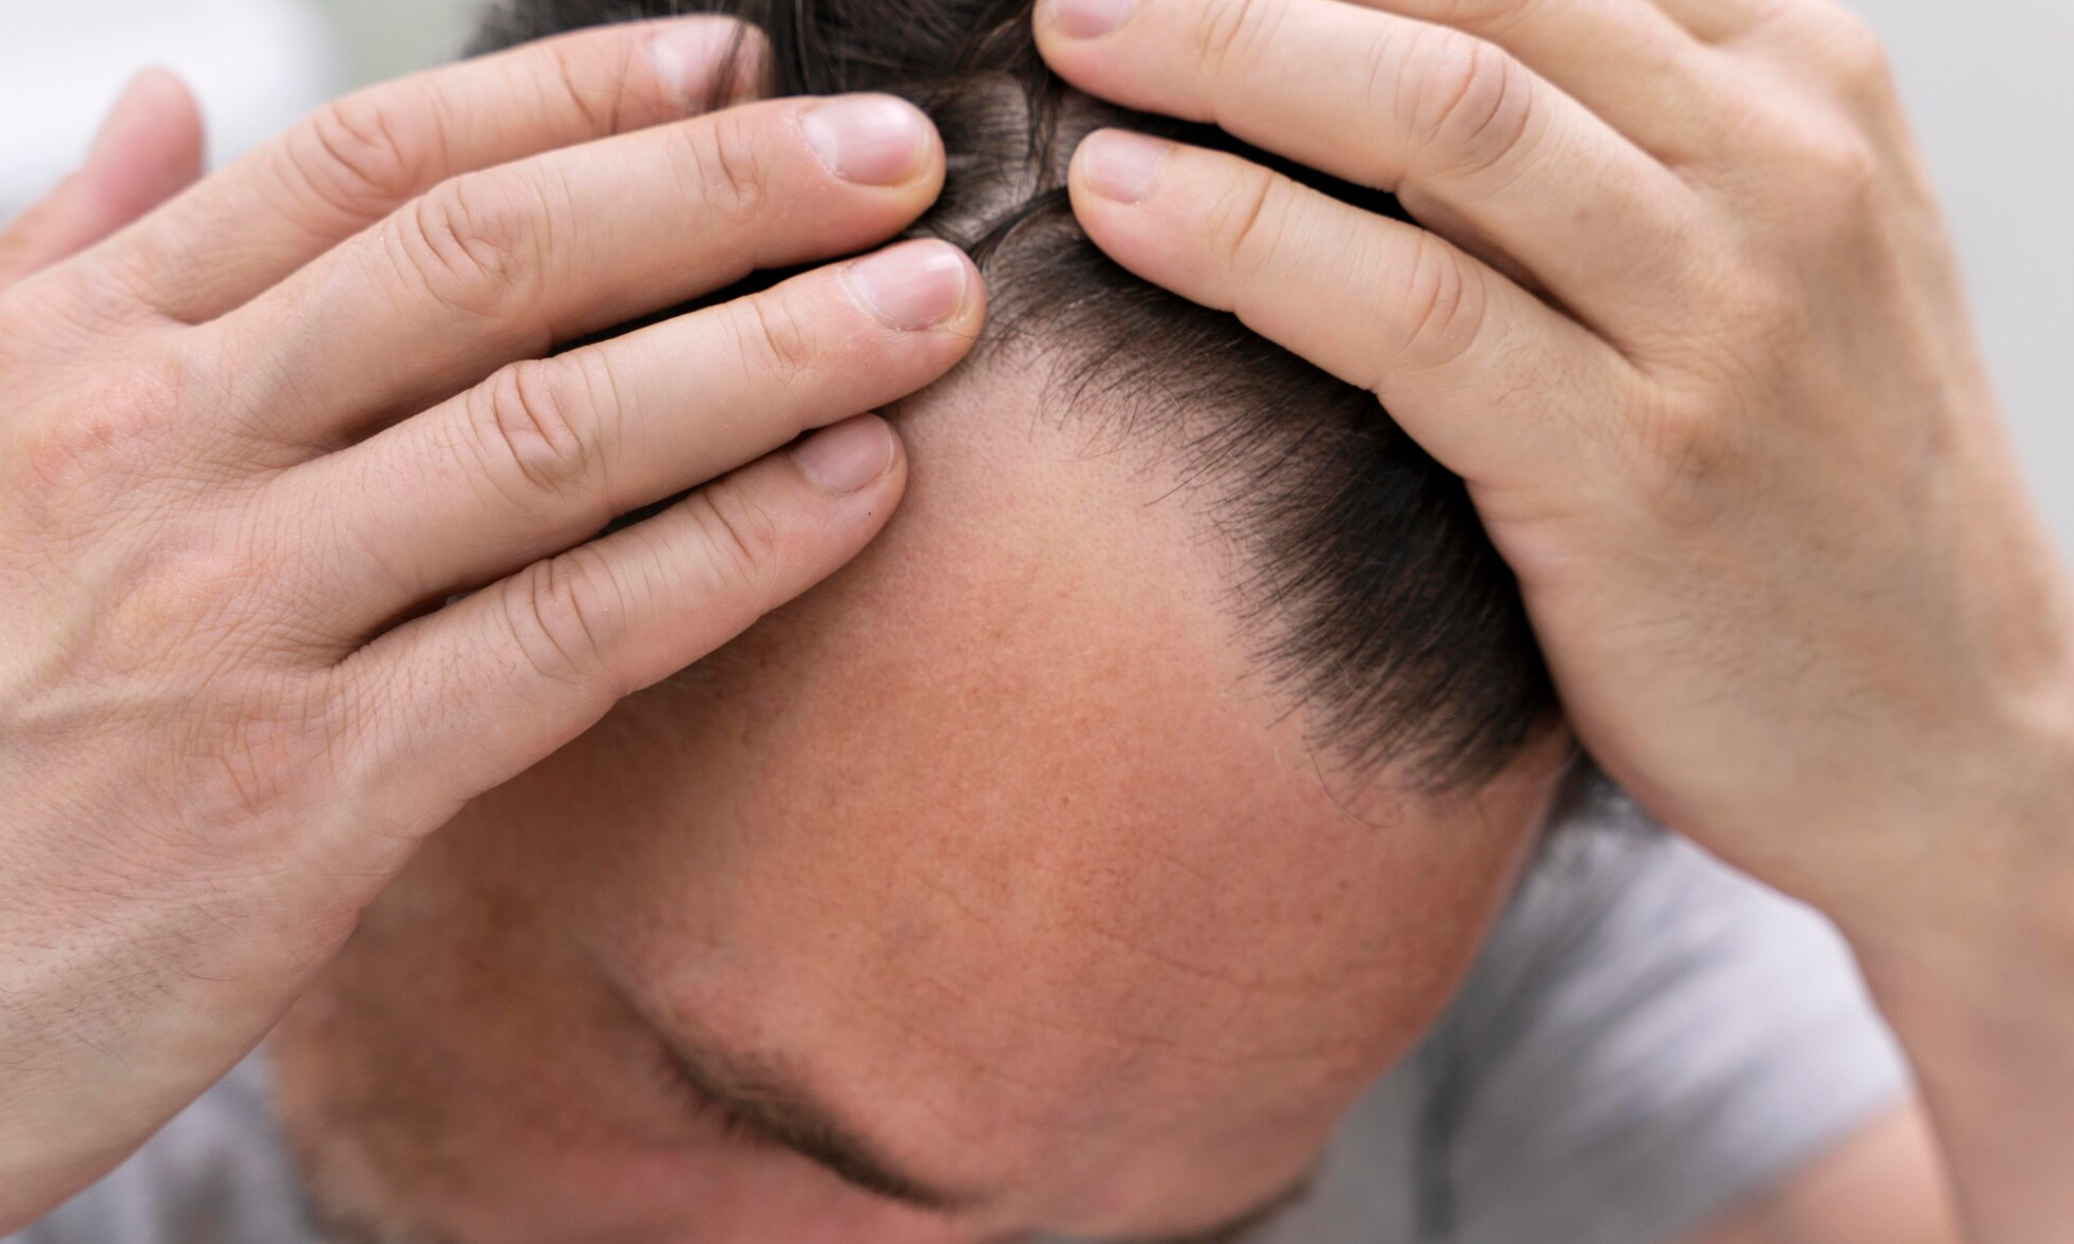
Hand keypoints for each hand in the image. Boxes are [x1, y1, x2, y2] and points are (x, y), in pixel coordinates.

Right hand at [0, 20, 981, 1225]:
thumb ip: (68, 267)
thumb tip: (175, 100)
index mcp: (87, 349)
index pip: (370, 169)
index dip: (573, 98)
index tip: (733, 54)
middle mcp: (160, 446)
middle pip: (490, 264)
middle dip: (718, 190)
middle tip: (896, 157)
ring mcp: (234, 614)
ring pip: (551, 434)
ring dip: (770, 355)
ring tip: (932, 306)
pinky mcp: (305, 793)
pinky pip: (562, 640)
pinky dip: (727, 556)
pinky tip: (857, 493)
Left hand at [1034, 0, 2073, 1233]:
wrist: (1944, 737)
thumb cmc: (1803, 495)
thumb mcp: (1758, 265)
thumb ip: (1608, 149)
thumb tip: (1371, 64)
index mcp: (1803, 81)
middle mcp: (1779, 164)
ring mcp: (1720, 314)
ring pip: (1438, 118)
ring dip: (1228, 59)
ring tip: (1078, 49)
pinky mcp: (1639, 469)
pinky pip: (1410, 310)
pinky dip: (1248, 236)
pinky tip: (1127, 204)